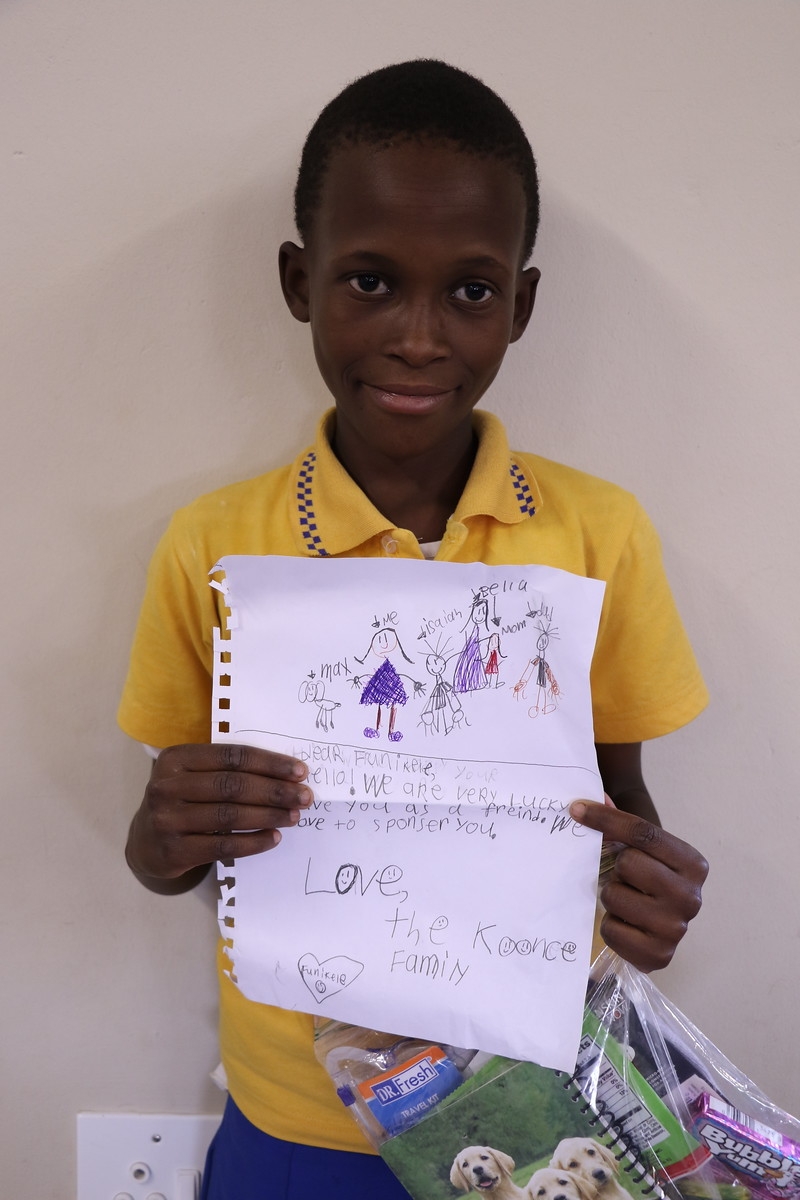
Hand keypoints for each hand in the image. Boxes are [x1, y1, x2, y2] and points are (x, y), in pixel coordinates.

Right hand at [126, 743, 312, 889]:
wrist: (145, 842)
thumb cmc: (182, 800)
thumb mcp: (193, 775)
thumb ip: (228, 769)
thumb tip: (285, 774)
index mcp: (176, 758)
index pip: (232, 756)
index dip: (269, 763)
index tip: (299, 771)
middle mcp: (167, 786)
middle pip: (233, 786)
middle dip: (275, 790)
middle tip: (304, 796)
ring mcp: (167, 819)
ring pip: (229, 816)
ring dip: (268, 816)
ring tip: (293, 816)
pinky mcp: (174, 850)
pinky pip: (223, 846)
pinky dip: (253, 842)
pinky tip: (273, 837)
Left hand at [569, 800, 707, 971]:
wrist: (658, 929)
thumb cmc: (647, 882)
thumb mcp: (642, 851)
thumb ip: (618, 825)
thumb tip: (585, 804)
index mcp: (693, 864)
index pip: (644, 833)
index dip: (606, 819)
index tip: (576, 810)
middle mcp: (691, 897)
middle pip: (629, 863)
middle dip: (617, 868)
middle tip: (624, 877)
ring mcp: (677, 929)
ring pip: (614, 896)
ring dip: (611, 898)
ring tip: (625, 902)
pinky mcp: (659, 955)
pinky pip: (611, 930)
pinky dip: (611, 926)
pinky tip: (625, 924)